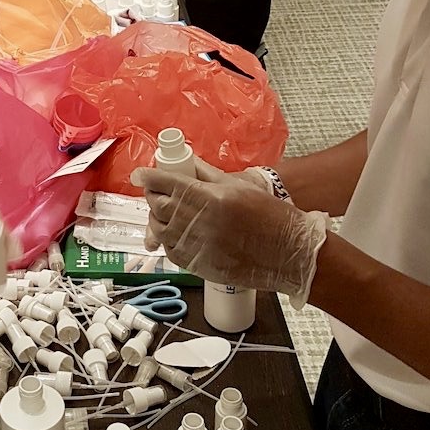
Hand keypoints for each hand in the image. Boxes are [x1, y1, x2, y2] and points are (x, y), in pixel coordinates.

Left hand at [130, 160, 329, 307]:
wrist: (289, 253)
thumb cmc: (271, 216)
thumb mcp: (240, 187)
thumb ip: (208, 175)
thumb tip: (186, 163)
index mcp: (211, 198)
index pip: (169, 184)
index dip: (150, 178)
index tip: (139, 175)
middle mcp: (201, 223)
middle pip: (160, 206)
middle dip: (152, 196)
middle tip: (154, 191)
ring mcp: (199, 247)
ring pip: (162, 231)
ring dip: (157, 219)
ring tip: (162, 213)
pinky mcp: (201, 266)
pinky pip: (172, 252)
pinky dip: (168, 240)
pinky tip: (174, 233)